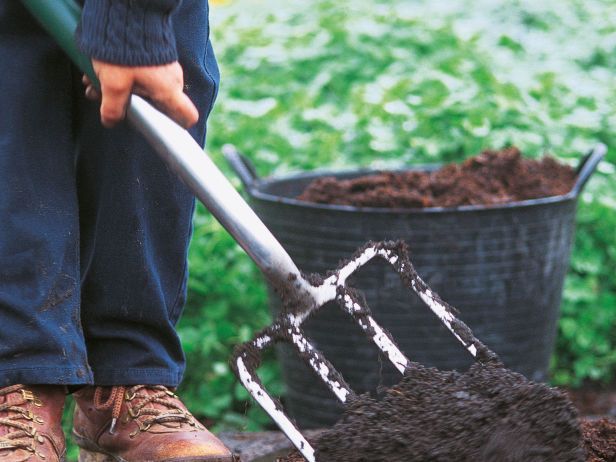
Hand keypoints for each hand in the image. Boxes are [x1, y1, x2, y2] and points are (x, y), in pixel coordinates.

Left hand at [82, 60, 198, 128]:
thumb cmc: (124, 51)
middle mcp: (172, 80)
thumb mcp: (113, 83)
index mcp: (168, 90)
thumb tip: (111, 122)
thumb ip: (113, 108)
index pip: (187, 116)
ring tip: (94, 83)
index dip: (177, 127)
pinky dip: (123, 76)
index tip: (158, 129)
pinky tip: (100, 71)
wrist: (127, 11)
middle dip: (131, 106)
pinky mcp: (155, 56)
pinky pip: (141, 74)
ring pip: (145, 88)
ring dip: (121, 89)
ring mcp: (164, 67)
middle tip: (106, 101)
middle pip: (158, 105)